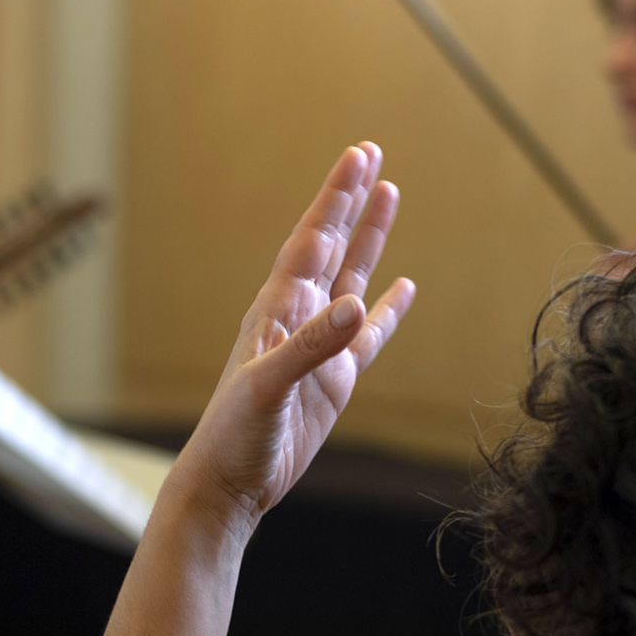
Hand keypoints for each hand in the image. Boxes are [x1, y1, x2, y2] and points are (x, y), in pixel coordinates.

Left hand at [169, 143, 413, 536]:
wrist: (229, 483)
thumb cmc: (234, 434)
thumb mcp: (269, 386)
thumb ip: (312, 346)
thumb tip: (358, 305)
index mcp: (276, 309)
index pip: (312, 240)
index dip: (335, 198)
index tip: (359, 156)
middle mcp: (297, 318)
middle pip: (331, 245)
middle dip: (350, 200)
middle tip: (371, 152)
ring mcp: (319, 347)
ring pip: (353, 278)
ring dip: (370, 239)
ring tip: (390, 194)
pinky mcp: (335, 380)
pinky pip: (369, 334)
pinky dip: (388, 309)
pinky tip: (405, 287)